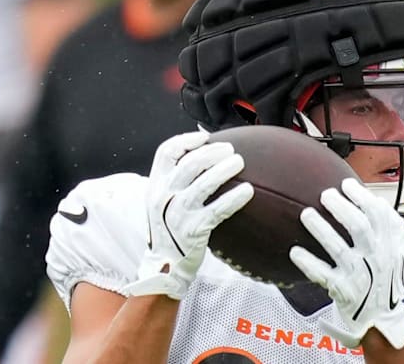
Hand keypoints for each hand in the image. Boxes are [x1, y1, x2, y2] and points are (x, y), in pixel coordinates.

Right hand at [124, 132, 253, 299]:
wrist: (164, 265)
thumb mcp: (162, 201)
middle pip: (189, 164)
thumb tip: (203, 153)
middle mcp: (164, 196)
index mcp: (155, 185)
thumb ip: (175, 180)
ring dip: (224, 169)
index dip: (186, 140)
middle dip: (212, 153)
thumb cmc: (169, 228)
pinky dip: (234, 199)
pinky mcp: (194, 230)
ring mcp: (178, 214)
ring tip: (239, 162)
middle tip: (230, 150)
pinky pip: (218, 210)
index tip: (205, 137)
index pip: (166, 152)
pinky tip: (248, 191)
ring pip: (204, 184)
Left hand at [289, 178, 403, 348]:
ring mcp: (359, 276)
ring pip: (339, 249)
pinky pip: (323, 275)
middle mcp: (376, 259)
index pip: (379, 215)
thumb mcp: (398, 253)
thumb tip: (374, 199)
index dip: (362, 197)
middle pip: (358, 227)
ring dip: (321, 230)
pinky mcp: (343, 291)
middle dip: (340, 208)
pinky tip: (294, 251)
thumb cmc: (384, 280)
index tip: (345, 185)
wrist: (381, 318)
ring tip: (306, 214)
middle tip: (325, 194)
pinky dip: (309, 263)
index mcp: (390, 246)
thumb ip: (390, 229)